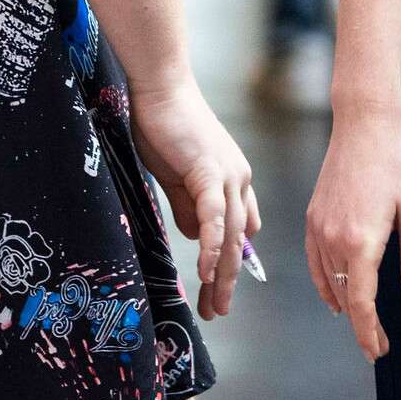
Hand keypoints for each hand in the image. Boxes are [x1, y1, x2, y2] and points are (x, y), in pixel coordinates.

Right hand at [128, 75, 259, 321]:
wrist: (159, 88)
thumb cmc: (164, 127)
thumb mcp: (177, 177)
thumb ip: (189, 206)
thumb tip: (196, 238)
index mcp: (234, 179)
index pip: (241, 229)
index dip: (234, 260)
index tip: (221, 289)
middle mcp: (239, 179)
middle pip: (240, 240)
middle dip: (230, 280)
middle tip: (218, 311)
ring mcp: (228, 174)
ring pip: (231, 234)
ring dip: (223, 274)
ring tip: (214, 305)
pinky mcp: (209, 169)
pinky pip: (214, 214)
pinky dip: (213, 245)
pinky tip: (208, 271)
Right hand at [303, 112, 400, 359]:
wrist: (364, 125)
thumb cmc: (396, 163)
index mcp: (361, 241)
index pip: (361, 302)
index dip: (368, 331)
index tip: (377, 350)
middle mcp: (333, 240)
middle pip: (343, 297)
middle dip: (361, 323)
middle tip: (379, 343)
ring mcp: (318, 229)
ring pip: (327, 282)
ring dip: (344, 305)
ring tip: (362, 322)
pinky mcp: (312, 218)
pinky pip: (314, 263)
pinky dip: (323, 284)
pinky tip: (334, 295)